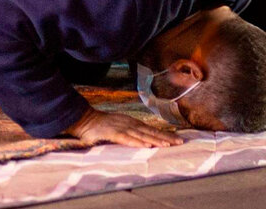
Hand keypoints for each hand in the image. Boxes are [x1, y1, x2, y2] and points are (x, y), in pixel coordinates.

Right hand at [67, 107, 182, 147]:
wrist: (85, 120)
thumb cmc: (101, 125)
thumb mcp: (118, 127)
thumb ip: (129, 132)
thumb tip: (143, 139)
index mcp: (132, 123)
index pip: (152, 130)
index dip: (165, 134)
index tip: (178, 139)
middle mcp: (130, 124)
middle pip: (151, 132)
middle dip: (166, 137)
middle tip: (180, 142)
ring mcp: (122, 128)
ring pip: (142, 136)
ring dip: (156, 140)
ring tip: (168, 145)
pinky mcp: (114, 133)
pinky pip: (128, 139)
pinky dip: (138, 143)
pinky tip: (147, 146)